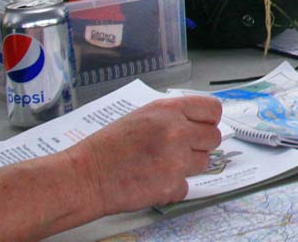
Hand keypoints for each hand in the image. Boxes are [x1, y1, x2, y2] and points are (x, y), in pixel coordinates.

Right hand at [67, 95, 222, 212]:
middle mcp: (176, 132)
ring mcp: (176, 160)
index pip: (213, 110)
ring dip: (187, 166)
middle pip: (213, 138)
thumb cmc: (107, 147)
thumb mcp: (142, 116)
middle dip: (200, 145)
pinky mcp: (171, 186)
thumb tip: (198, 121)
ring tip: (160, 165)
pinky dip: (172, 187)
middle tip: (180, 149)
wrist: (83, 177)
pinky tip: (152, 181)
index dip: (210, 120)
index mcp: (168, 110)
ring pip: (203, 163)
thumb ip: (173, 116)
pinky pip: (186, 186)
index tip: (204, 126)